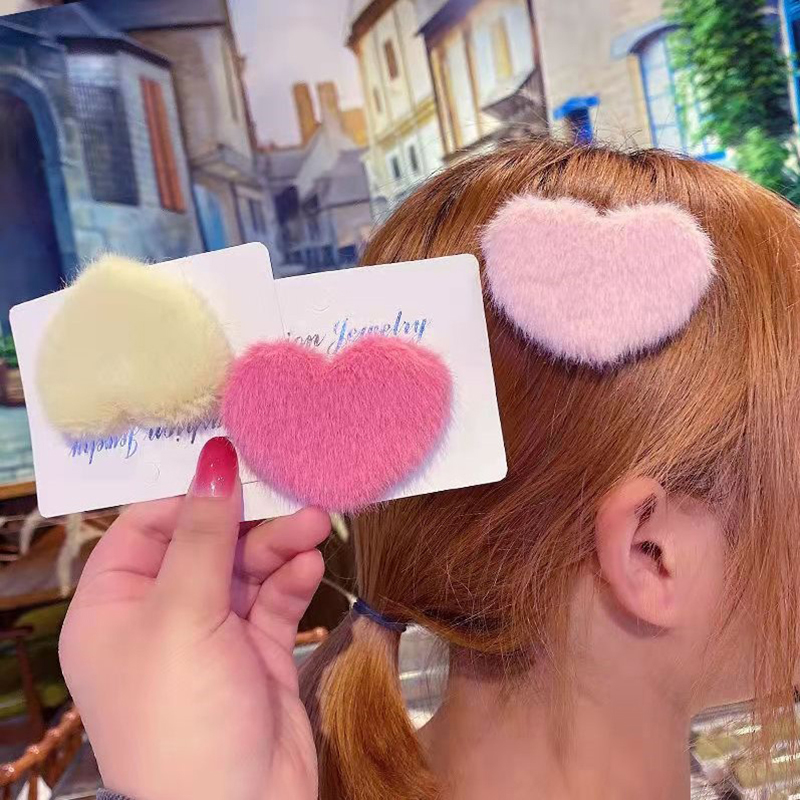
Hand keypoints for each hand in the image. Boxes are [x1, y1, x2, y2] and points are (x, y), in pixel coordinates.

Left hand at [59, 437, 329, 799]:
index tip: (235, 475)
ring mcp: (211, 634)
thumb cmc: (182, 715)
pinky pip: (273, 600)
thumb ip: (203, 531)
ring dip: (279, 545)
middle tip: (293, 500)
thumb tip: (214, 455)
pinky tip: (309, 567)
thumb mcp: (182, 613)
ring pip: (246, 567)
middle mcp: (160, 616)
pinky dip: (291, 580)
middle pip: (206, 543)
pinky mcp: (256, 651)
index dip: (189, 498)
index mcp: (114, 608)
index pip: (147, 527)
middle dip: (248, 522)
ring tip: (317, 526)